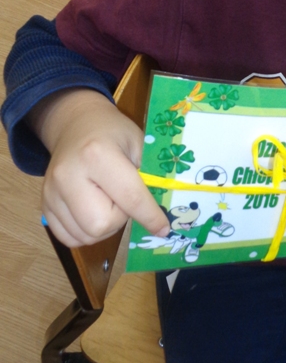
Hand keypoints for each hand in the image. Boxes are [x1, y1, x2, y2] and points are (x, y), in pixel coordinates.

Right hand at [30, 88, 169, 246]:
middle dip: (120, 219)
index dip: (149, 216)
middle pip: (100, 224)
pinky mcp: (44, 205)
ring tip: (109, 202)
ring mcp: (51, 192)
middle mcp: (68, 175)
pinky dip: (87, 233)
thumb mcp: (139, 143)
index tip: (163, 228)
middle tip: (124, 200)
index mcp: (97, 154)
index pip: (129, 197)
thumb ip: (151, 177)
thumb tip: (162, 215)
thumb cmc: (113, 133)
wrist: (76, 124)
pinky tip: (94, 212)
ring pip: (85, 236)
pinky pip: (69, 238)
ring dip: (105, 227)